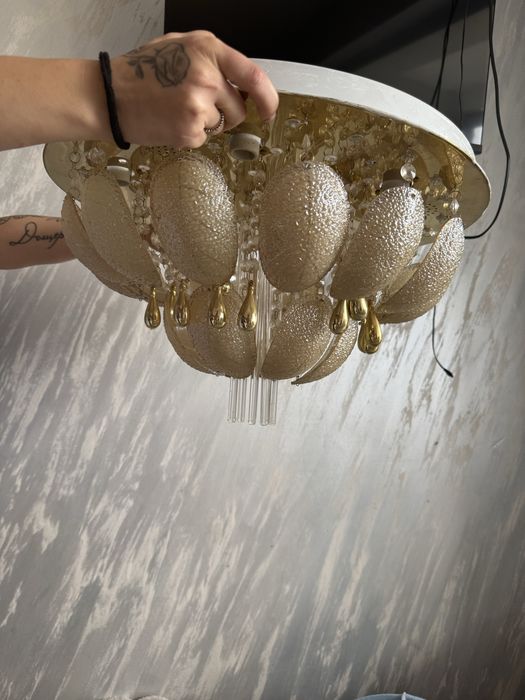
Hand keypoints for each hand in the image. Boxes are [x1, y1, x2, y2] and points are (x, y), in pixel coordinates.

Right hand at [110, 31, 278, 148]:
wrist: (110, 95)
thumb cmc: (142, 71)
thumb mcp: (181, 47)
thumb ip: (213, 61)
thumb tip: (244, 83)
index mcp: (208, 50)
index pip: (254, 77)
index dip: (268, 98)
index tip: (268, 111)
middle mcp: (207, 77)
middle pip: (239, 109)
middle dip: (225, 114)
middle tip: (196, 106)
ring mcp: (199, 106)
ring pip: (222, 126)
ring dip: (206, 124)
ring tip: (177, 110)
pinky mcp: (189, 131)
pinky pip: (204, 139)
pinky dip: (190, 135)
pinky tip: (170, 121)